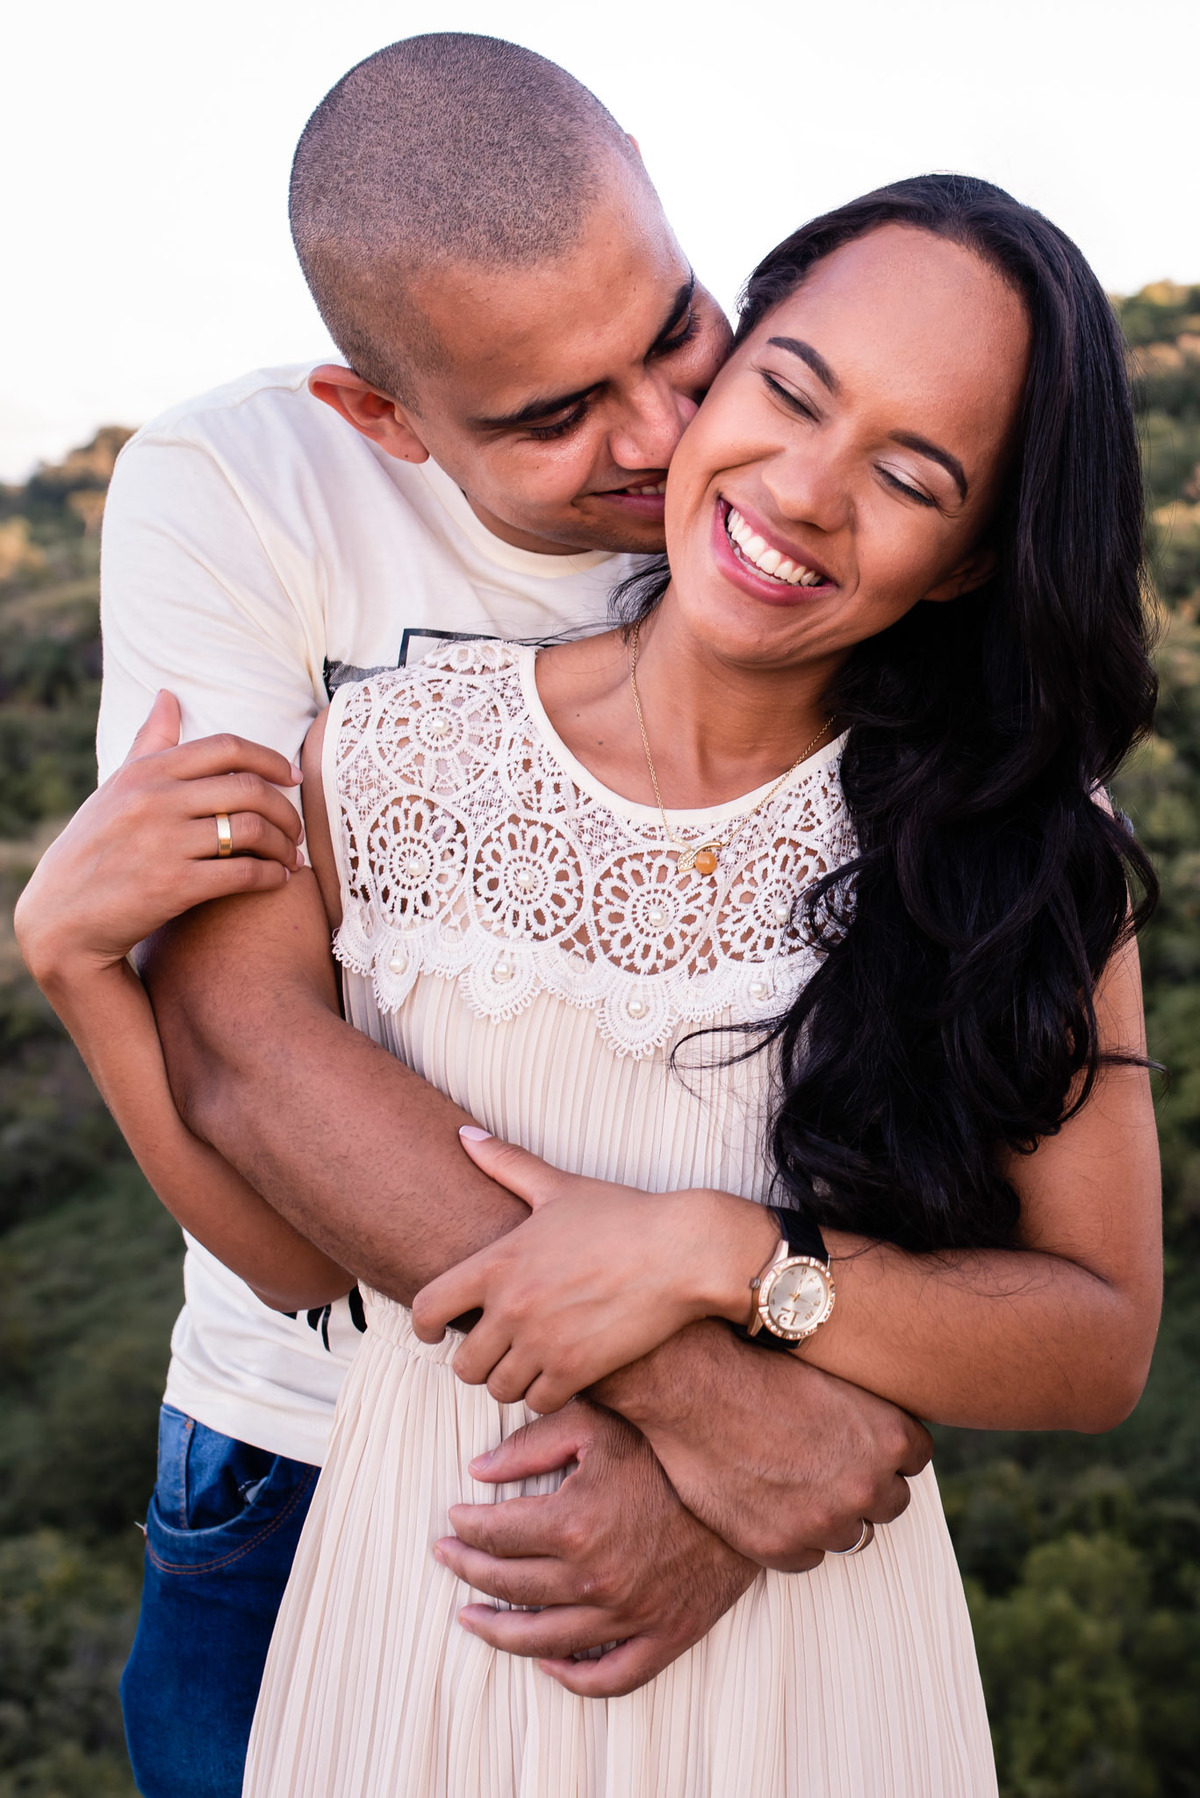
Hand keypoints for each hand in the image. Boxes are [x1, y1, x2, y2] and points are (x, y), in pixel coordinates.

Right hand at [16, 691, 303, 986]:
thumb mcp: (117, 787)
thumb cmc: (96, 846)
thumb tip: (169, 695)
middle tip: (296, 828)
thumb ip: (150, 742)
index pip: (226, 748)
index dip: (271, 760)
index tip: (293, 777)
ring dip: (284, 846)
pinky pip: (243, 873)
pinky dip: (270, 877)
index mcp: (147, 771)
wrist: (64, 916)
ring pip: (253, 830)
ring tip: (291, 857)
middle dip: (286, 810)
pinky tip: (277, 880)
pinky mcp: (174, 885)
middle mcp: (156, 800)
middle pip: (249, 788)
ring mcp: (165, 842)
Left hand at [411, 1129, 776, 1412]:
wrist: (682, 1252)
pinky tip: (558, 1375)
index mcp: (498, 1262)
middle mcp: (512, 1308)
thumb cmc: (622, 1216)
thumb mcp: (558, 1186)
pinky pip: (538, 1402)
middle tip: (495, 1349)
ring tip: (527, 1363)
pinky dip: (544, 1394)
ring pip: (498, 1388)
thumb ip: (505, 1163)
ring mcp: (542, 1343)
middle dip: (475, 1359)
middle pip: (462, 1363)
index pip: (428, 1308)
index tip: (435, 1330)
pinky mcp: (576, 1370)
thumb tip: (463, 1133)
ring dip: (509, 1380)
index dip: (424, 1325)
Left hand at [435, 1400, 758, 1696]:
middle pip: (509, 1585)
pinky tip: (546, 1661)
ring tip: (472, 1617)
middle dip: (468, 1571)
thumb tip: (477, 1471)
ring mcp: (631, 1614)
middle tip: (447, 1559)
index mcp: (574, 1523)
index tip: (452, 1519)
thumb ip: (530, 1443)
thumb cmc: (665, 1442)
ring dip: (498, 1631)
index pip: (495, 1534)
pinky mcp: (666, 1635)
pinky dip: (571, 1677)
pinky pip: (609, 1677)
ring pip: (543, 1640)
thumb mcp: (595, 1422)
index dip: (464, 1527)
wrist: (746, 1474)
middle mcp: (596, 1578)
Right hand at [596, 1321, 932, 1570]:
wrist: (690, 1381)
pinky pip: (805, 1557)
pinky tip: (768, 1502)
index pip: (916, 1458)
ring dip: (829, 1514)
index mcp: (889, 1436)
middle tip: (826, 1463)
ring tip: (793, 1481)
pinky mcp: (780, 1546)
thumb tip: (883, 1432)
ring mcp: (824, 1521)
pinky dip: (791, 1535)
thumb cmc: (756, 1362)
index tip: (861, 1441)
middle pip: (890, 1502)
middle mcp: (866, 1484)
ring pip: (849, 1534)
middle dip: (864, 1485)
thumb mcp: (833, 1374)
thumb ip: (868, 1410)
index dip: (885, 1449)